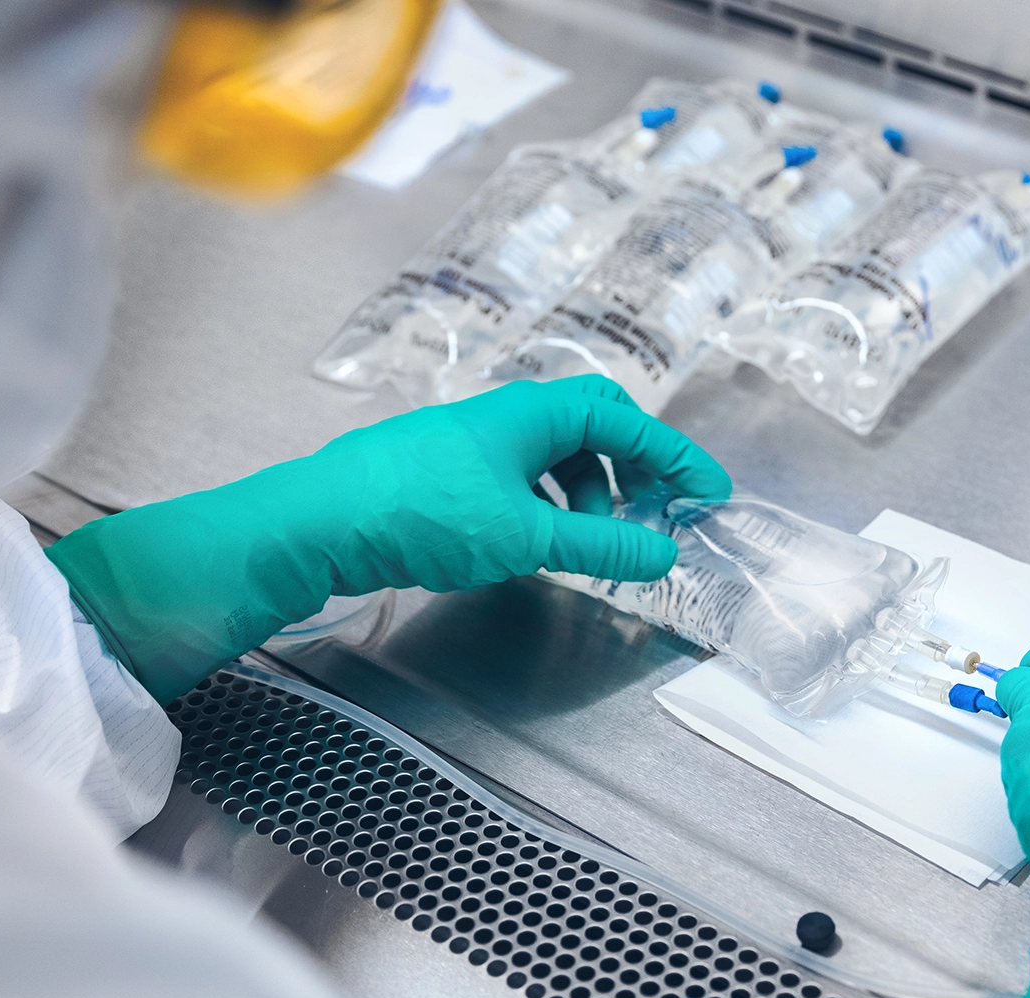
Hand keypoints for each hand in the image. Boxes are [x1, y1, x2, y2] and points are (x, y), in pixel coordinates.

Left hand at [45, 376, 730, 702]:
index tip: (709, 495)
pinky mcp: (447, 474)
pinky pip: (519, 481)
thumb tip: (663, 554)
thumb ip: (600, 547)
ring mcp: (473, 443)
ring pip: (553, 460)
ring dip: (584, 500)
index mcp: (533, 411)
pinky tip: (538, 549)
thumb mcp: (527, 537)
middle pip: (592, 430)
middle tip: (651, 519)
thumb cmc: (424, 512)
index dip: (674, 456)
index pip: (626, 420)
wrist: (320, 521)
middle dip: (630, 474)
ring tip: (587, 549)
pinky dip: (545, 510)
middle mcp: (505, 415)